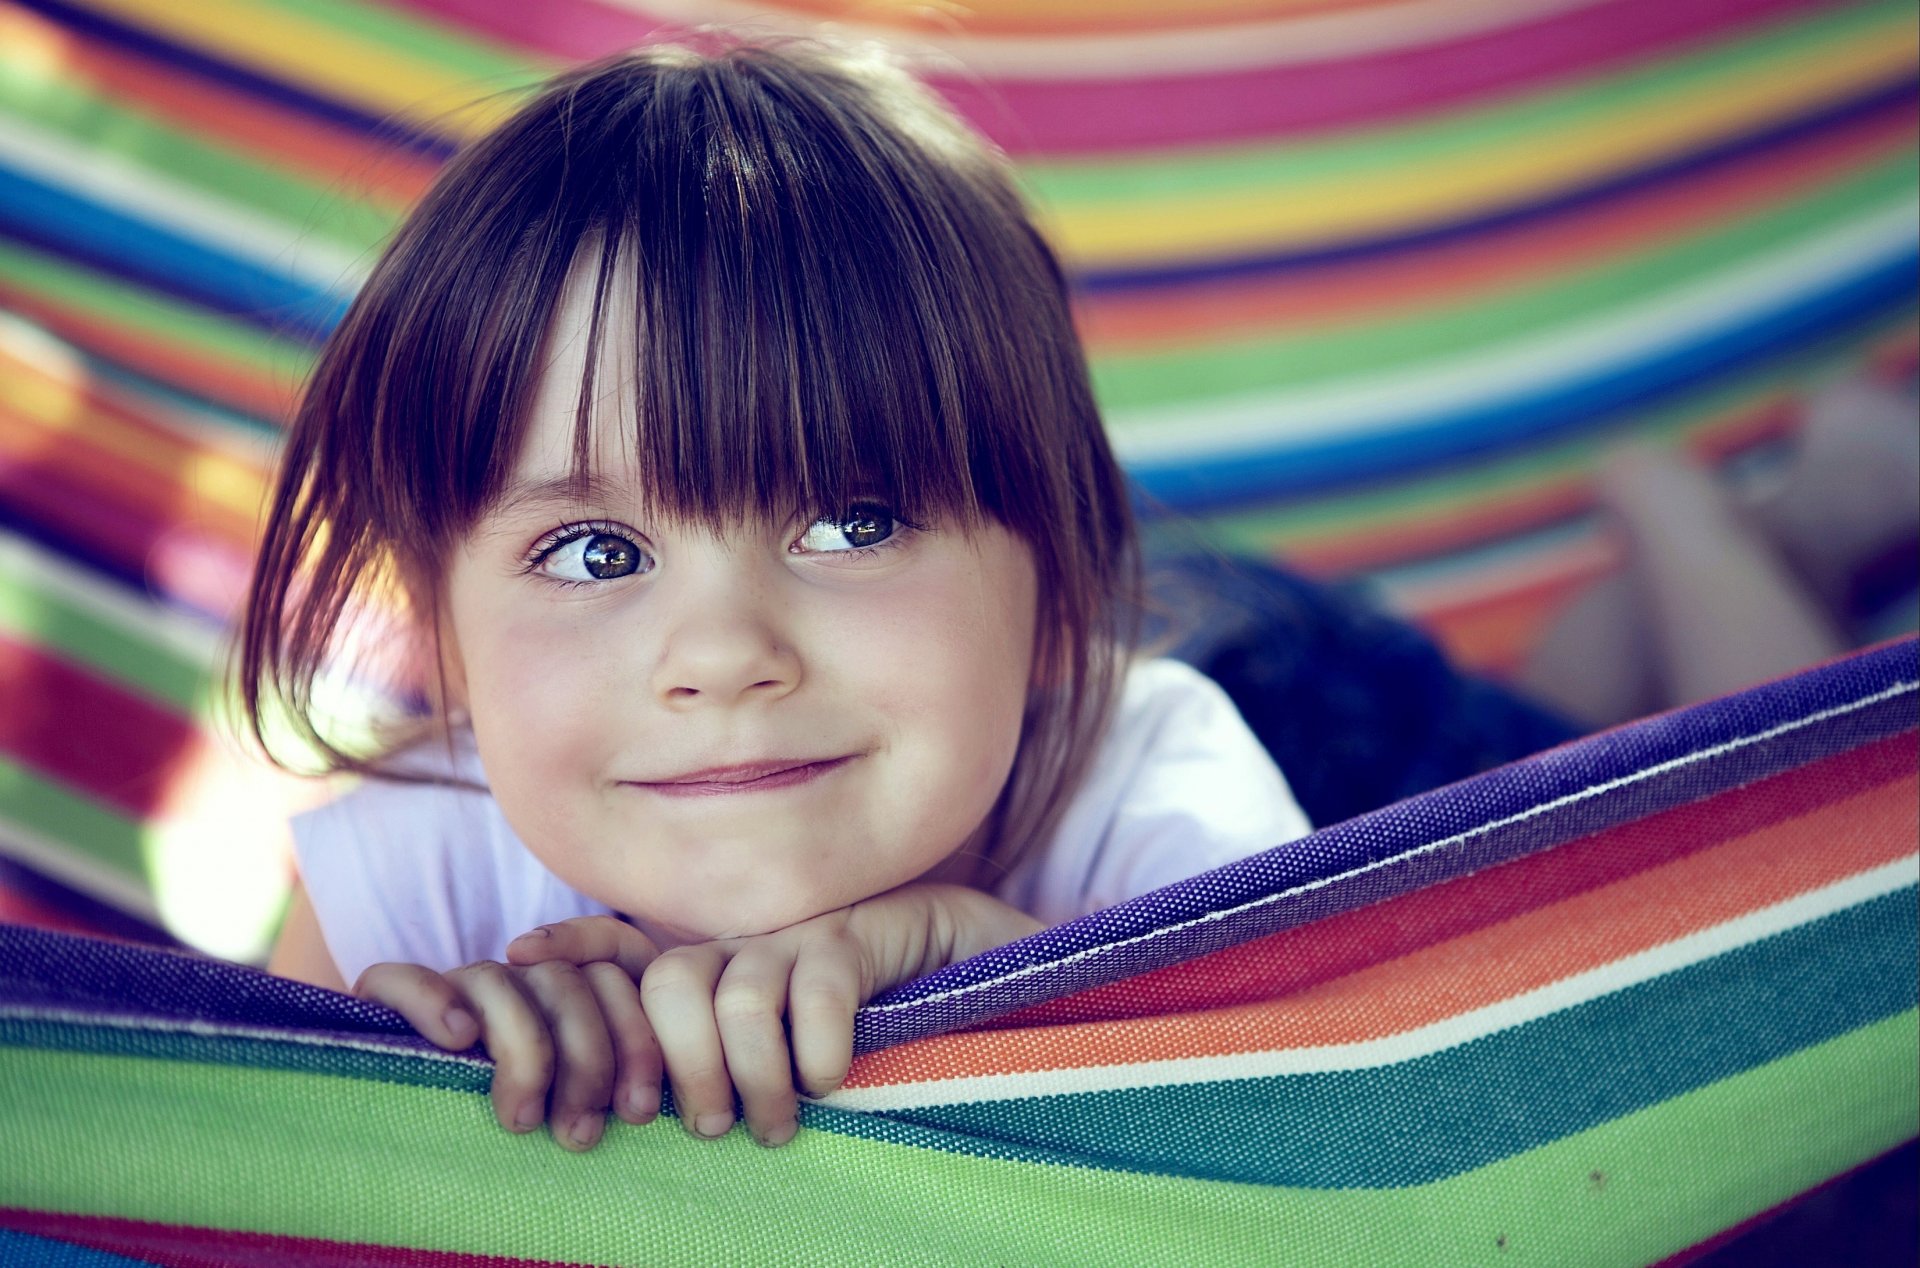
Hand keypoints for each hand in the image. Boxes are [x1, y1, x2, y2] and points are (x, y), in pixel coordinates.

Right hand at [352, 915, 661, 1150]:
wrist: (398, 1138)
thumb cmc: (511, 1136)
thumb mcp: (572, 1112)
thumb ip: (611, 1091)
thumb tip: (659, 1113)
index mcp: (570, 994)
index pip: (615, 980)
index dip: (635, 1041)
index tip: (638, 1111)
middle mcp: (516, 978)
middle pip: (566, 984)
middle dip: (586, 1060)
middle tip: (578, 1134)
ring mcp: (455, 984)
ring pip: (500, 982)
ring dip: (523, 1051)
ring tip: (521, 1120)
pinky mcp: (385, 997)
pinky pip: (403, 977)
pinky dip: (433, 1000)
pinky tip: (457, 1038)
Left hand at [637, 883, 1040, 1147]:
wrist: (985, 964)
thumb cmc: (884, 1035)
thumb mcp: (799, 1064)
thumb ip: (748, 1081)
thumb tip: (688, 1137)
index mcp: (726, 976)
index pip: (643, 988)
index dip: (629, 1049)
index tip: (641, 1117)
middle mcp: (757, 946)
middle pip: (672, 984)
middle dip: (686, 1066)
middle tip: (716, 1128)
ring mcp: (810, 934)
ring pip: (740, 994)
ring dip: (754, 1075)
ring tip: (780, 1127)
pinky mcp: (867, 931)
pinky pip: (822, 985)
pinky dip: (819, 1047)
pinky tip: (833, 1080)